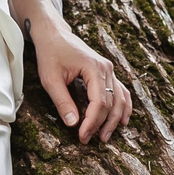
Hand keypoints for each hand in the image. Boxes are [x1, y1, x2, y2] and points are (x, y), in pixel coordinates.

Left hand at [28, 15, 131, 142]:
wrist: (54, 35)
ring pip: (120, 99)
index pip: (99, 102)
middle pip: (111, 103)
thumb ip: (62, 101)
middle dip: (101, 124)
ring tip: (105, 136)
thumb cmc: (51, 54)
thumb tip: (73, 124)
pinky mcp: (107, 73)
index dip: (92, 122)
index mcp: (94, 69)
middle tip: (88, 140)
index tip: (82, 136)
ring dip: (115, 119)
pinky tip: (122, 121)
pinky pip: (121, 92)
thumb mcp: (50, 79)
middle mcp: (107, 69)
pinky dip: (123, 107)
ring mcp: (109, 70)